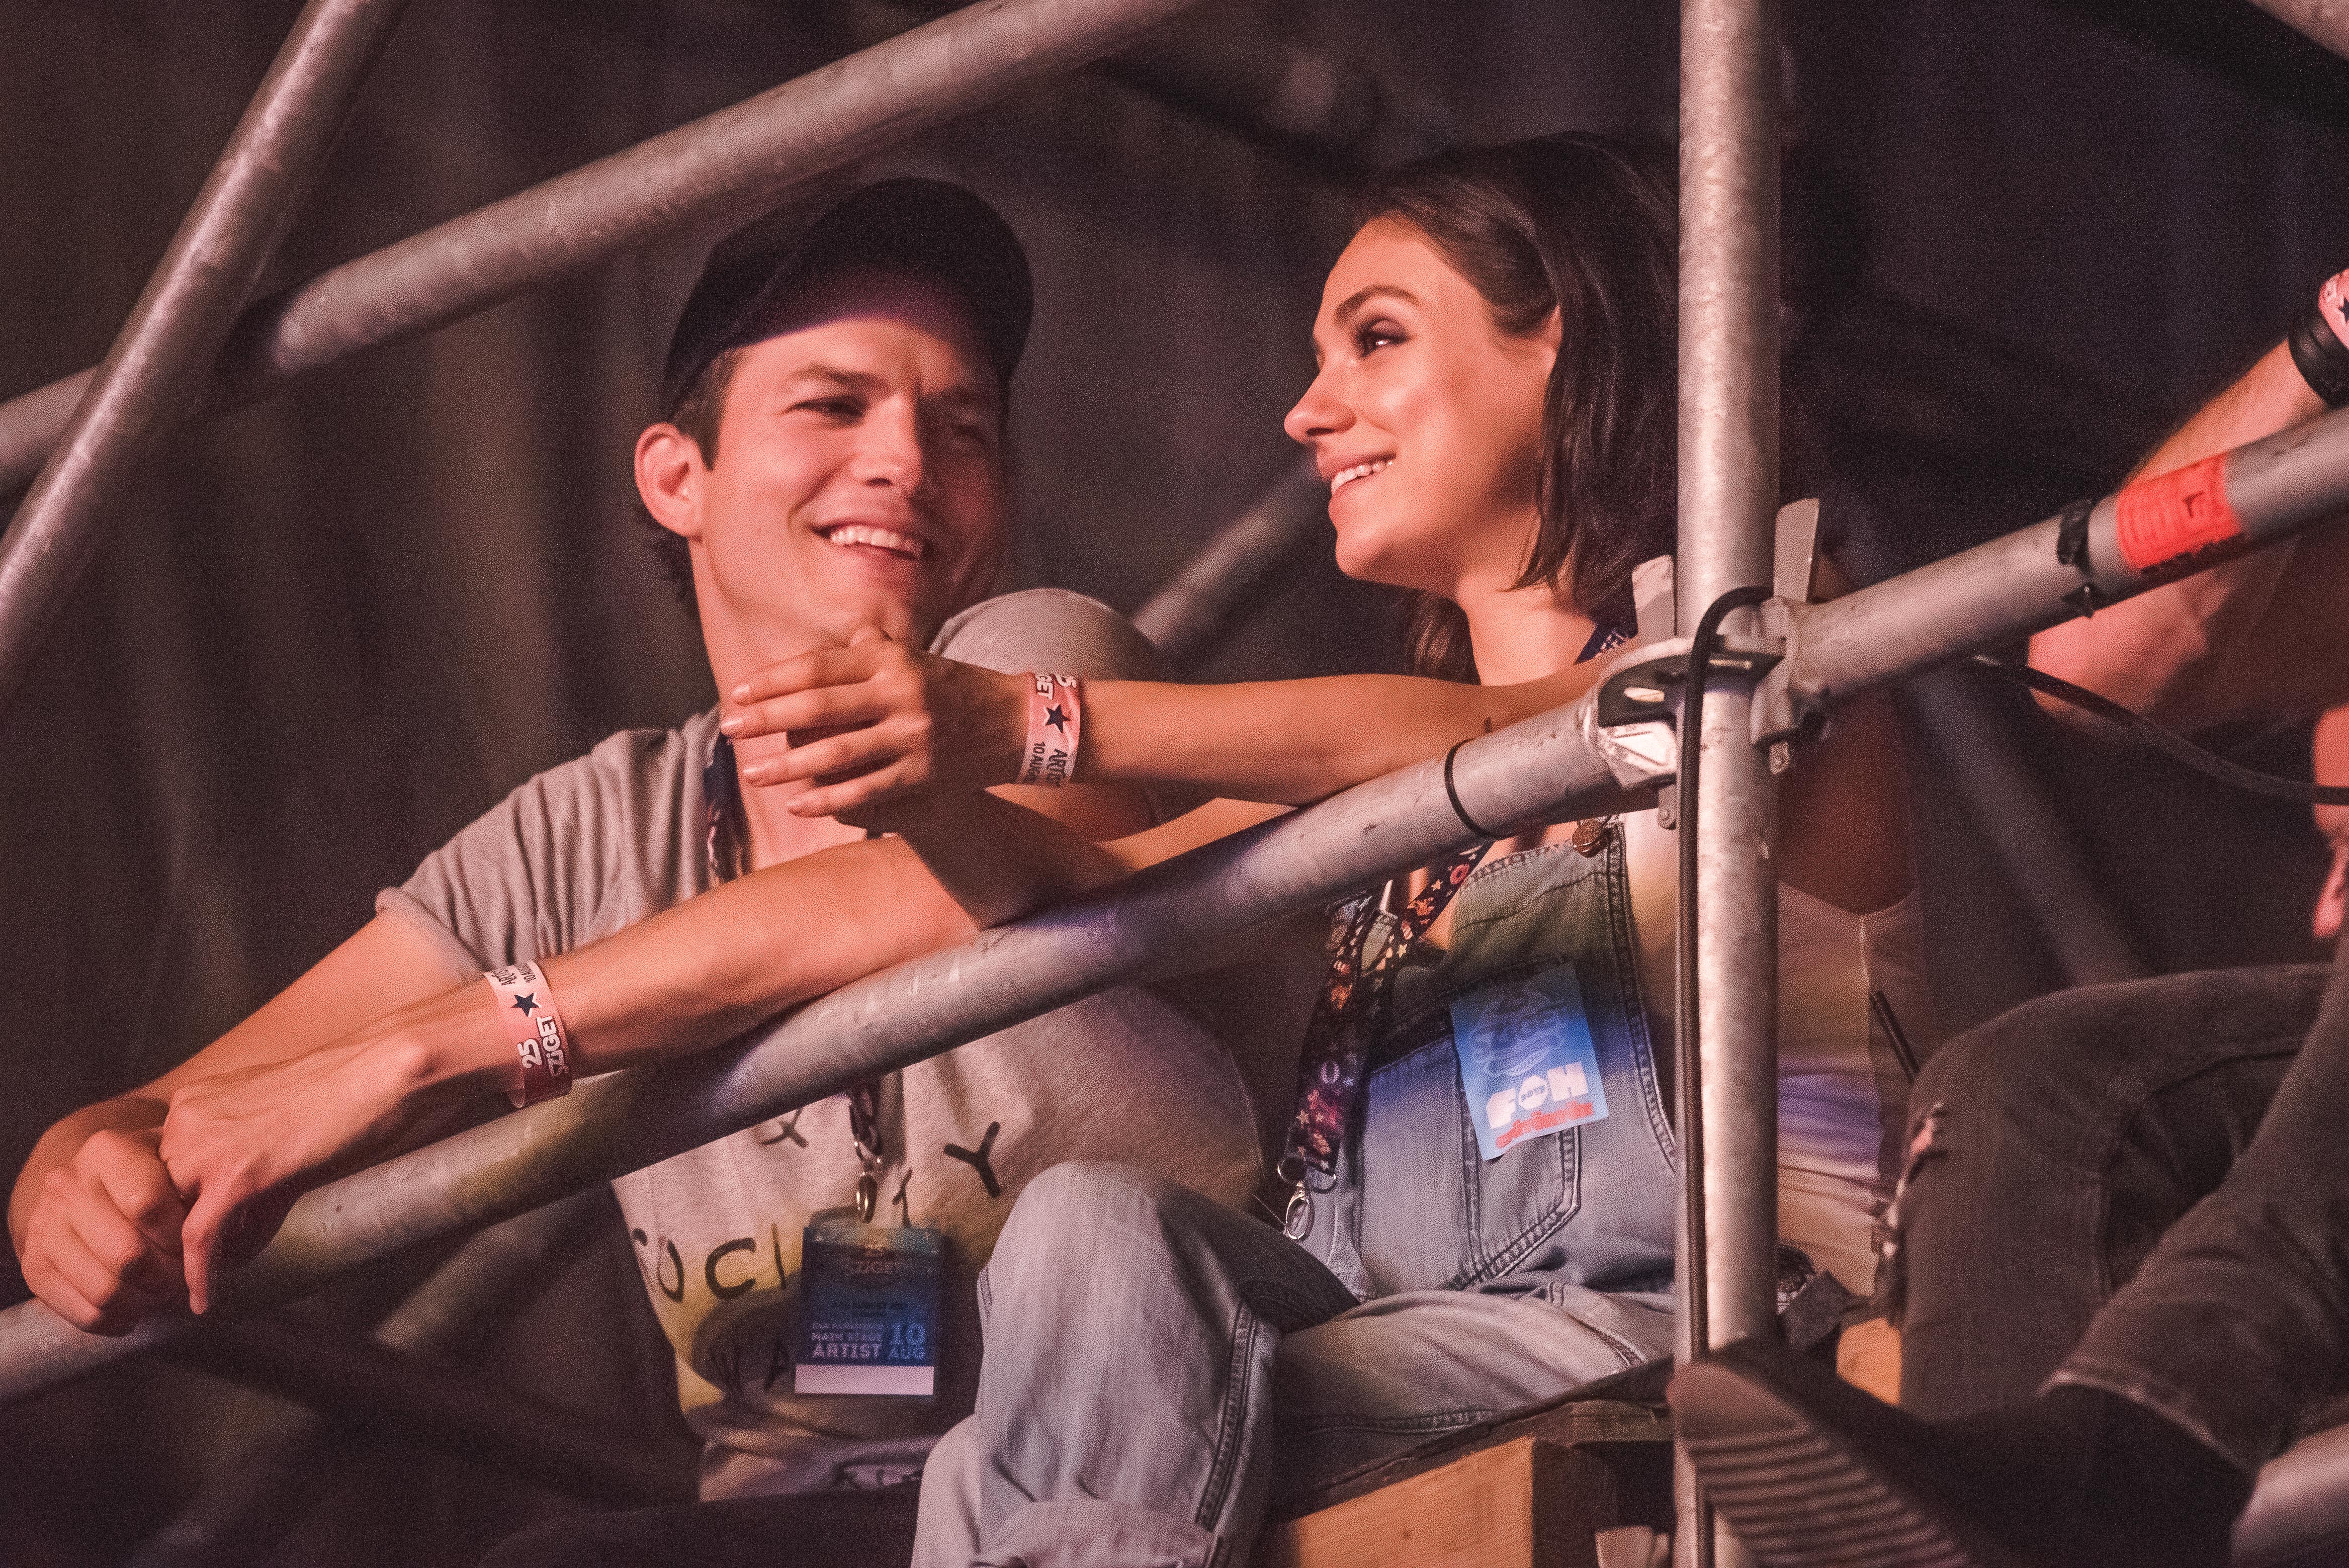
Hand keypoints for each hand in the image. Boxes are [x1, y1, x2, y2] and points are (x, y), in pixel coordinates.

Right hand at [15, 1125, 188, 1333]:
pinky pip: (84, 1311)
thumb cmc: (153, 1174)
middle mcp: (68, 1183)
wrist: (87, 1185)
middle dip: (168, 1277)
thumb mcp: (178, 1163)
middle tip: (186, 1277)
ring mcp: (45, 1224)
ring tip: (165, 1292)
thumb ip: (201, 1188)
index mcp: (108, 1150)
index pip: (148, 1204)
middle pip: (128, 1255)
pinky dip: (119, 1320)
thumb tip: (228, 1232)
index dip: (181, 1235)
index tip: (198, 1244)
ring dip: (146, 1302)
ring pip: (106, 1290)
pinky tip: (137, 1309)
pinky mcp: (34, 1264)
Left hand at [158, 1031, 444, 1313]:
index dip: (180, 1216)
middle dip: (182, 1240)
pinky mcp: (237, 1173)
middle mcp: (189, 1119)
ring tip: (211, 1287)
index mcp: (196, 1103)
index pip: (164, 1175)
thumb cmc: (350, 1094)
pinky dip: (199, 1276)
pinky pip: (200, 1238)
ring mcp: (209, 1146)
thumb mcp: (280, 1134)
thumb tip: (235, 1240)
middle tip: (202, 1274)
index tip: (193, 1248)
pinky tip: (204, 1301)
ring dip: (191, 1260)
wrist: (386, 1071)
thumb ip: (249, 1180)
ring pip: (176, 1222)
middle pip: (164, 1201)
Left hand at [722, 626, 1028, 819]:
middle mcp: (900, 694)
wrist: (1019, 724)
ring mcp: (913, 737)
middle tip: (728, 728)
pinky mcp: (924, 774)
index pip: (820, 667)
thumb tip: (846, 635)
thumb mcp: (918, 659)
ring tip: (753, 773)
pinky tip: (797, 803)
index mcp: (893, 661)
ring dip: (788, 766)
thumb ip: (877, 649)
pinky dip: (828, 799)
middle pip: (819, 707)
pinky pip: (866, 791)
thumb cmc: (957, 689)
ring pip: (836, 754)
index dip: (774, 680)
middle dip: (766, 719)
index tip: (739, 694)